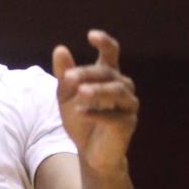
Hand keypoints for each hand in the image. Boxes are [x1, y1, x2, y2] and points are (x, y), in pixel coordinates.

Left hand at [52, 30, 137, 173]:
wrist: (90, 152)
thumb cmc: (81, 119)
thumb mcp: (66, 96)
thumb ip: (64, 75)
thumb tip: (60, 49)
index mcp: (108, 76)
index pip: (111, 53)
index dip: (104, 42)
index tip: (91, 36)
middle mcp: (122, 86)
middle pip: (108, 73)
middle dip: (88, 74)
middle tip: (69, 78)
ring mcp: (128, 105)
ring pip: (117, 91)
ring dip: (97, 91)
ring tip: (80, 94)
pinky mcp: (128, 124)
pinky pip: (114, 117)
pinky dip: (97, 114)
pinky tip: (81, 113)